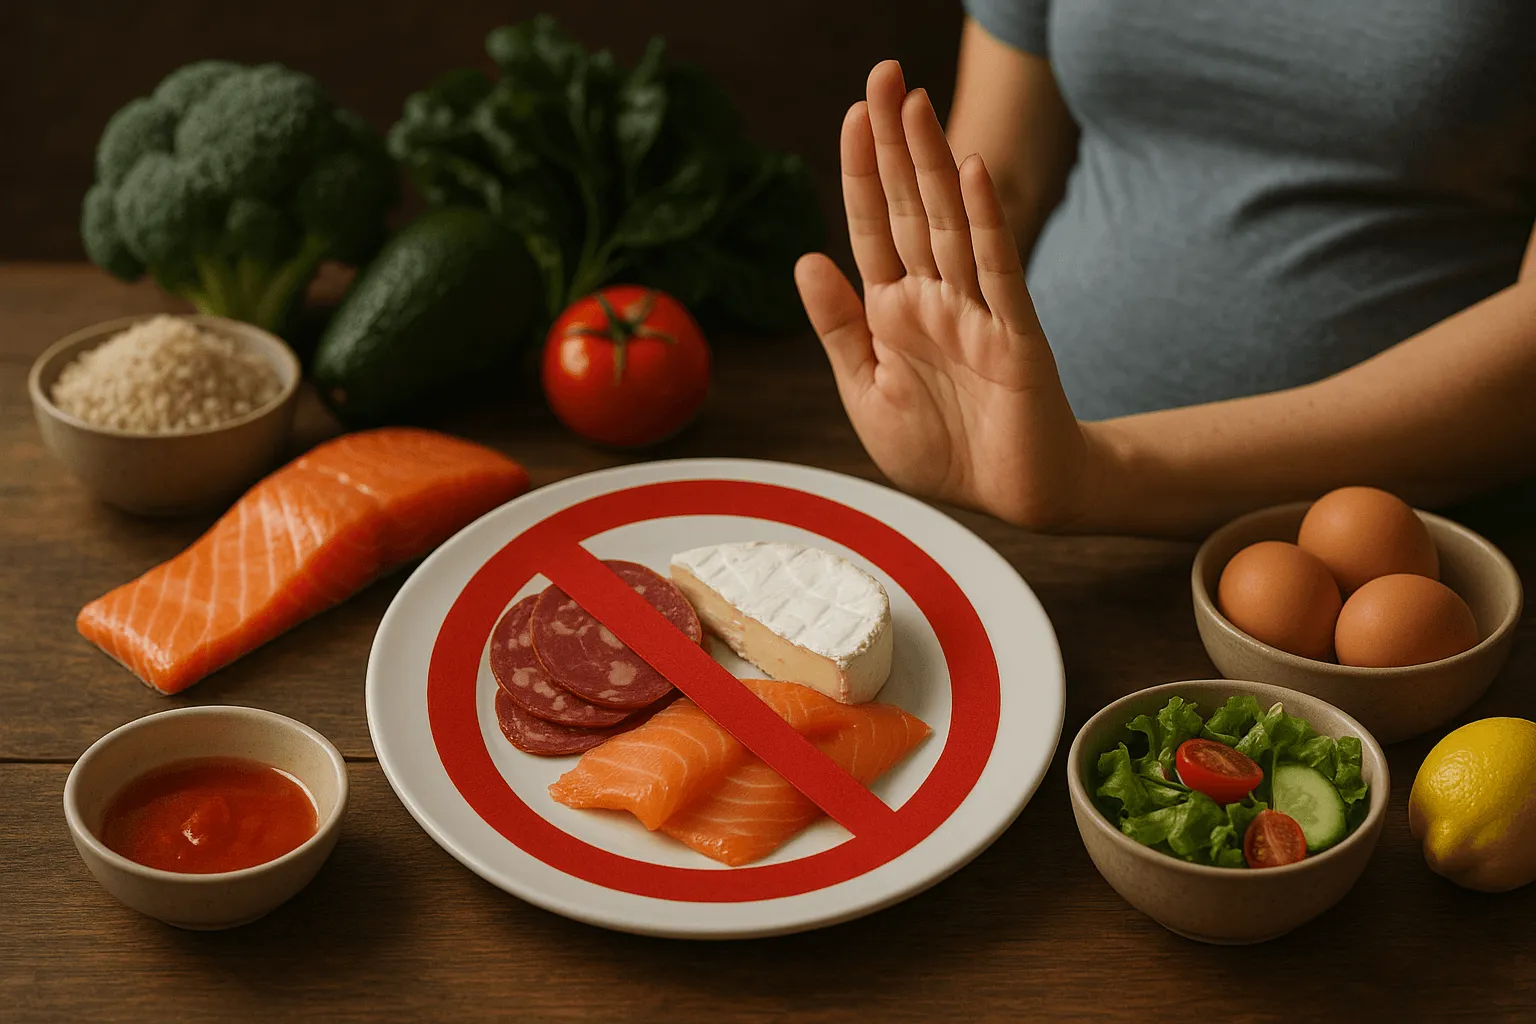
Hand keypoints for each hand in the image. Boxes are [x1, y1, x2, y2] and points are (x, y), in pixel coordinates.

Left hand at [795, 61, 1103, 530]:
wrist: (1010, 497)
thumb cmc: (942, 451)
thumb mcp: (867, 394)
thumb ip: (838, 329)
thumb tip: (805, 258)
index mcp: (892, 312)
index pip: (871, 227)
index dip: (862, 171)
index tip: (853, 115)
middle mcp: (933, 298)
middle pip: (910, 206)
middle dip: (897, 142)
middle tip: (885, 75)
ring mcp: (976, 310)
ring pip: (949, 222)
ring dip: (933, 163)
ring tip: (917, 104)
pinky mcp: (1014, 335)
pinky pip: (997, 270)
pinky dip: (984, 222)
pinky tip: (971, 174)